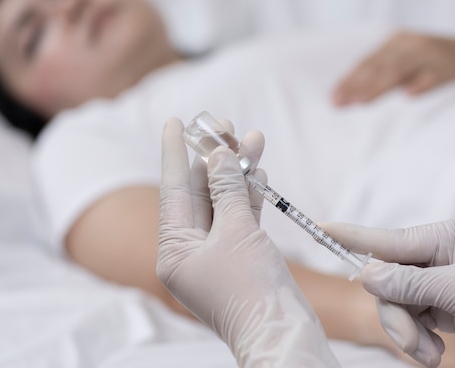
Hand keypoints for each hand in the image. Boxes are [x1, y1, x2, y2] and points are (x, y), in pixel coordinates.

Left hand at [158, 118, 339, 366]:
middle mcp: (190, 252)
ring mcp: (216, 254)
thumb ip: (227, 190)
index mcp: (173, 251)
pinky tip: (259, 170)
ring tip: (251, 138)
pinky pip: (240, 218)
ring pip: (224, 202)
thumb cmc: (252, 288)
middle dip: (214, 158)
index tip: (174, 121)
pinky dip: (250, 195)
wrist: (282, 333)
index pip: (172, 191)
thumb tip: (218, 156)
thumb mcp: (236, 231)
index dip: (174, 153)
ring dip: (238, 172)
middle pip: (199, 193)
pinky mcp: (240, 256)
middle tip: (225, 125)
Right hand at [320, 216, 454, 366]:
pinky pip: (409, 319)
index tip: (318, 225)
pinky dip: (417, 341)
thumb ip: (410, 283)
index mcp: (448, 236)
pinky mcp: (439, 305)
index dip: (351, 235)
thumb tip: (365, 274)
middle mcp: (439, 254)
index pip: (389, 238)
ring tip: (431, 354)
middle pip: (388, 279)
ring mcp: (438, 280)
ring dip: (407, 333)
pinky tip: (437, 352)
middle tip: (413, 342)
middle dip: (397, 314)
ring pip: (395, 303)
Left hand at [332, 31, 454, 105]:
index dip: (349, 81)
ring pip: (400, 70)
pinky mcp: (452, 67)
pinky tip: (408, 95)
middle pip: (379, 67)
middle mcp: (411, 44)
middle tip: (341, 104)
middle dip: (357, 86)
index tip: (333, 100)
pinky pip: (434, 76)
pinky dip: (421, 84)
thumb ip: (383, 73)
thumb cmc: (432, 65)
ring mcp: (432, 54)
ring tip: (361, 102)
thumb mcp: (406, 62)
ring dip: (378, 87)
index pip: (367, 63)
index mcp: (395, 43)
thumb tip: (350, 98)